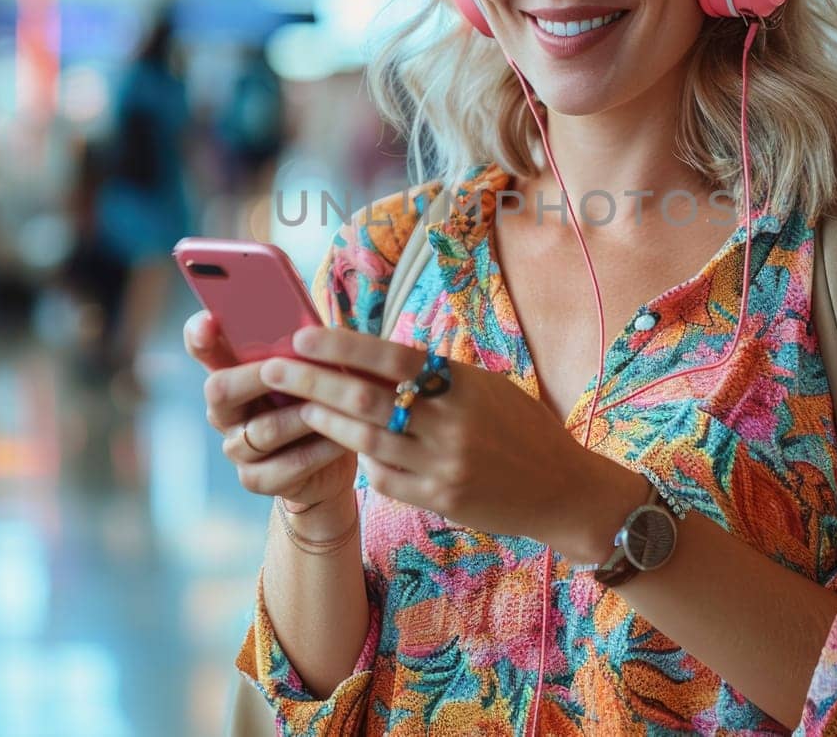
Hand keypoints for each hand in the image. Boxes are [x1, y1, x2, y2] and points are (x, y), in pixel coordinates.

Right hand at [185, 312, 356, 512]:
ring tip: (334, 405)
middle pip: (220, 390)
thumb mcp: (313, 369)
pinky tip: (343, 440)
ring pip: (264, 429)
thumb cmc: (318, 400)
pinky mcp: (257, 480)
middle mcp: (224, 412)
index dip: (199, 334)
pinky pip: (288, 464)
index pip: (202, 347)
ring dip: (302, 416)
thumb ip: (303, 348)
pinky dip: (319, 450)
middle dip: (257, 377)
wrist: (330, 461)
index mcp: (231, 374)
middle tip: (288, 366)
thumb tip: (315, 328)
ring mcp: (236, 448)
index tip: (209, 320)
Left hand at [259, 325, 618, 553]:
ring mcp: (444, 464)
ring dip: (325, 422)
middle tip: (272, 370)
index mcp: (463, 384)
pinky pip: (384, 478)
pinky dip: (364, 460)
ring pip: (365, 440)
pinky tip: (352, 449)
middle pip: (365, 399)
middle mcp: (451, 423)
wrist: (564, 489)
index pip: (392, 356)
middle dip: (312, 383)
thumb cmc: (522, 428)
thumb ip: (435, 376)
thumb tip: (370, 357)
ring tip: (297, 407)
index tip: (302, 336)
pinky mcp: (440, 499)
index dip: (342, 345)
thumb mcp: (486, 388)